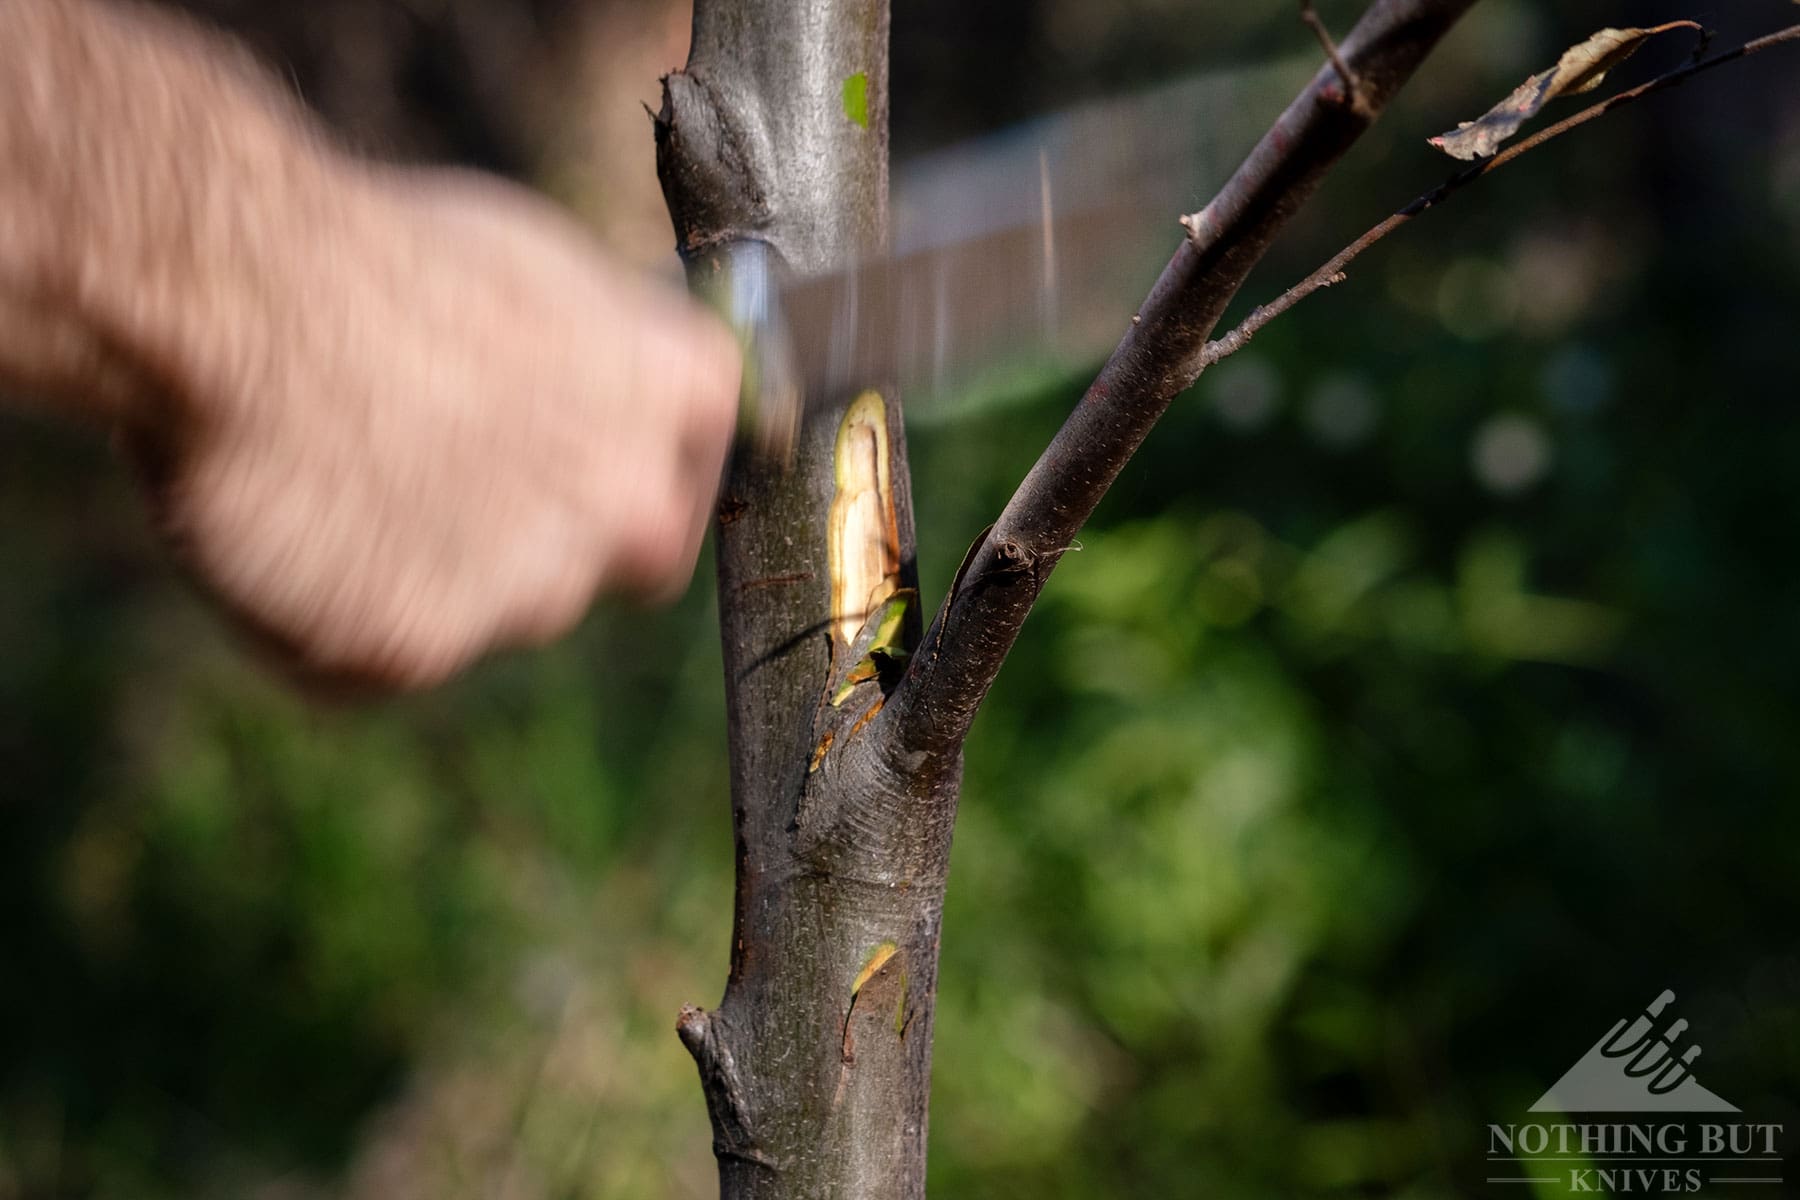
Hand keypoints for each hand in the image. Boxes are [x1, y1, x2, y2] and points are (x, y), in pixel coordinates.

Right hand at [127, 165, 740, 690]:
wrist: (244, 302)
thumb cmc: (380, 254)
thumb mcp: (536, 270)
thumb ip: (600, 356)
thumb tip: (602, 387)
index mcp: (681, 392)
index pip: (697, 457)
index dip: (636, 458)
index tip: (584, 454)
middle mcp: (631, 510)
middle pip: (612, 555)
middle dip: (548, 534)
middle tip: (446, 477)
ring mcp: (528, 594)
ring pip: (497, 610)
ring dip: (438, 570)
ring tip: (336, 479)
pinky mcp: (415, 651)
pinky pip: (381, 646)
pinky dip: (335, 607)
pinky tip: (285, 530)